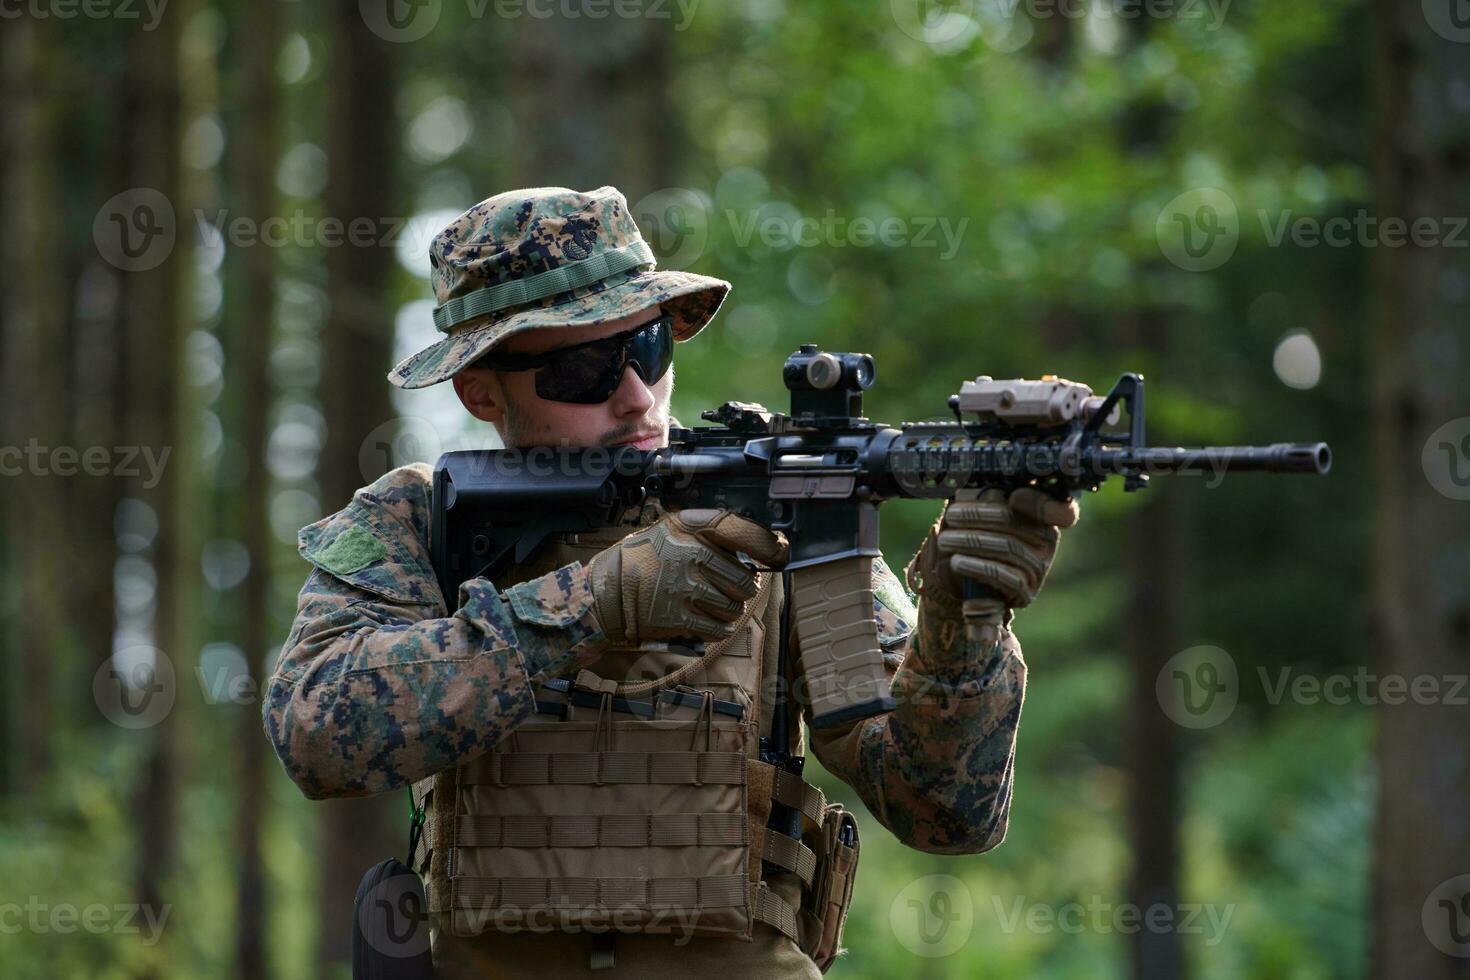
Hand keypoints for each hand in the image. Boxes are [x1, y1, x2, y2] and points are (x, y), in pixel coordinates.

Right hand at [585, 509, 787, 645]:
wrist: (606, 592)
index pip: (744, 532)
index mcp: (691, 527)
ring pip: (735, 607)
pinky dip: (717, 627)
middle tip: (725, 587)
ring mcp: (686, 588)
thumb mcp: (673, 530)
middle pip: (745, 580)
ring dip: (729, 609)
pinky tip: (703, 618)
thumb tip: (762, 548)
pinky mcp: (680, 618)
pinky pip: (719, 628)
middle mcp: (691, 555)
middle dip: (740, 588)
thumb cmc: (645, 559)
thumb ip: (711, 534)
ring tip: (710, 603)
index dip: (769, 546)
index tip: (780, 554)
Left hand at [909, 488, 1079, 608]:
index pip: (1061, 508)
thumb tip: (967, 489)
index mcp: (1041, 516)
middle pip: (1013, 522)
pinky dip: (976, 566)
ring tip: (945, 540)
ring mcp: (1039, 567)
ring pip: (1006, 547)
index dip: (1040, 502)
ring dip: (970, 541)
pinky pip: (1002, 575)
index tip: (1014, 497)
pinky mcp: (1025, 591)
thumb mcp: (983, 517)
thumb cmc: (979, 541)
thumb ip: (985, 500)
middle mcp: (1047, 541)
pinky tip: (956, 561)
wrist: (975, 585)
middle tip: (950, 516)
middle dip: (977, 516)